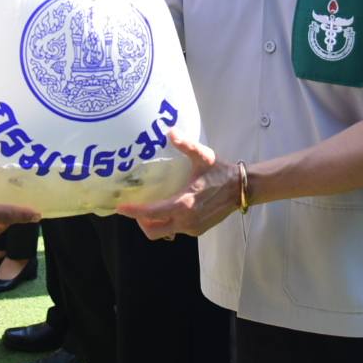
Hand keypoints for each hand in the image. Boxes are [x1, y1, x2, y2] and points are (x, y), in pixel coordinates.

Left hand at [116, 134, 238, 238]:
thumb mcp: (203, 156)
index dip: (133, 212)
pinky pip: (176, 230)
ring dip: (153, 223)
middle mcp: (186, 221)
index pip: (151, 213)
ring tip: (149, 207)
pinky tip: (167, 209)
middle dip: (140, 222)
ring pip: (164, 232)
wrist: (242, 189)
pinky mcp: (198, 230)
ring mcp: (192, 228)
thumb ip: (186, 145)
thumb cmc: (221, 172)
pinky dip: (167, 223)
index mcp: (184, 204)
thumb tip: (170, 131)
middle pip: (153, 230)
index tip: (120, 207)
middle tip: (135, 207)